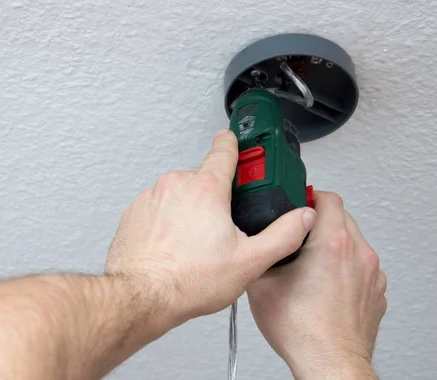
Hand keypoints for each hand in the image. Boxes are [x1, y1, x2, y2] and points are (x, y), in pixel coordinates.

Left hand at [105, 129, 316, 326]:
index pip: (223, 151)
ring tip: (194, 243)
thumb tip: (301, 219)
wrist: (143, 296)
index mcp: (206, 189)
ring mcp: (152, 196)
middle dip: (213, 197)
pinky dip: (166, 219)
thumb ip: (282, 235)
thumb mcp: (250, 261)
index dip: (232, 144)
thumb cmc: (188, 281)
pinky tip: (173, 245)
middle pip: (203, 179)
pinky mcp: (135, 211)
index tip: (232, 139)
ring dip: (189, 209)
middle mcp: (176, 185)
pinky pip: (158, 206)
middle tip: (219, 227)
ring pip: (179, 193)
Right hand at [247, 191, 386, 379]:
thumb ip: (259, 253)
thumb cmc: (302, 331)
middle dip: (317, 221)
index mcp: (332, 242)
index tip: (296, 206)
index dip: (307, 196)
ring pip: (352, 241)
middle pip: (341, 216)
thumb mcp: (261, 283)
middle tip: (297, 235)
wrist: (329, 363)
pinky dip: (344, 267)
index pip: (328, 197)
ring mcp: (371, 274)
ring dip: (333, 243)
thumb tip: (252, 243)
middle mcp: (358, 254)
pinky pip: (360, 266)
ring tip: (309, 262)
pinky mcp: (376, 291)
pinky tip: (323, 284)